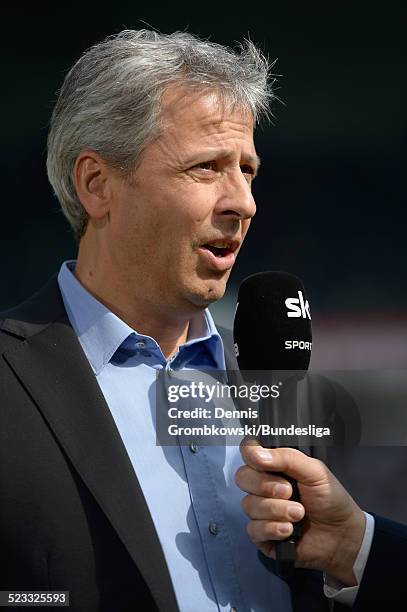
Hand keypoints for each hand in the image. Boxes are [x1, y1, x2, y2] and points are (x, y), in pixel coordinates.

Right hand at [235, 440, 365, 585]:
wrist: (342, 535)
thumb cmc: (330, 499)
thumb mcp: (314, 471)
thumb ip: (287, 458)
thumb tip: (256, 454)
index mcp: (274, 466)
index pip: (248, 452)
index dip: (251, 455)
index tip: (262, 462)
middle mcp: (263, 486)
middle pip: (242, 477)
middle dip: (266, 485)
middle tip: (289, 491)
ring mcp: (261, 511)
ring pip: (249, 505)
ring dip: (277, 510)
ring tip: (299, 514)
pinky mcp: (261, 535)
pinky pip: (253, 529)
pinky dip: (273, 528)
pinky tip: (290, 530)